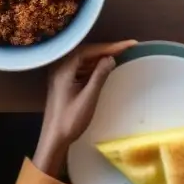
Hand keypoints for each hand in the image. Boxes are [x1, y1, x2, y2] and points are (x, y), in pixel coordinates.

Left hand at [33, 40, 136, 176]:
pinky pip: (81, 67)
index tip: (128, 44)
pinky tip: (104, 66)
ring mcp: (61, 74)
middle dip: (106, 49)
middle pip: (86, 52)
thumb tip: (111, 58)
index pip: (89, 51)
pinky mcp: (64, 81)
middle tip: (126, 47)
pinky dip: (94, 65)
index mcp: (64, 69)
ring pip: (84, 59)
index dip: (110, 47)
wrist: (54, 139)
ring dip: (100, 57)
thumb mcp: (88, 98)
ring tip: (119, 54)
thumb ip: (99, 76)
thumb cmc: (70, 120)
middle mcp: (60, 67)